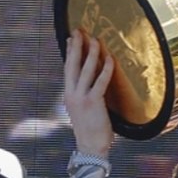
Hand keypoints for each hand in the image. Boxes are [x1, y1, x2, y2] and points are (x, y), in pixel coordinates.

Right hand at [63, 29, 114, 158]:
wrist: (91, 147)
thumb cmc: (90, 130)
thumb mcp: (81, 110)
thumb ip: (82, 95)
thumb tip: (88, 83)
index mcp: (68, 95)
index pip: (67, 69)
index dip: (69, 52)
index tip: (71, 38)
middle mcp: (71, 94)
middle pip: (72, 65)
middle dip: (76, 46)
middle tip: (79, 30)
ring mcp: (81, 98)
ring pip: (85, 70)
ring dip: (90, 53)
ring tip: (95, 39)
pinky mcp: (93, 102)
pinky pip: (100, 81)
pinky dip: (105, 69)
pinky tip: (110, 58)